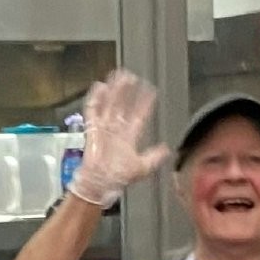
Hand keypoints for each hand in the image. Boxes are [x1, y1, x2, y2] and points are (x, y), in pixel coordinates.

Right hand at [67, 71, 172, 207]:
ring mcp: (104, 128)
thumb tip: (167, 150)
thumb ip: (154, 157)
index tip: (150, 92)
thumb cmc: (117, 178)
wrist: (99, 183)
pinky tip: (100, 87)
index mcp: (129, 137)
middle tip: (133, 77)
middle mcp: (116, 130)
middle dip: (128, 92)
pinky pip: (93, 111)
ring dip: (115, 91)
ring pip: (110, 104)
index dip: (145, 104)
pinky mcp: (92, 129)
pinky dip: (95, 99)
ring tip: (120, 76)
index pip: (139, 116)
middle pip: (123, 106)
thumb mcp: (142, 168)